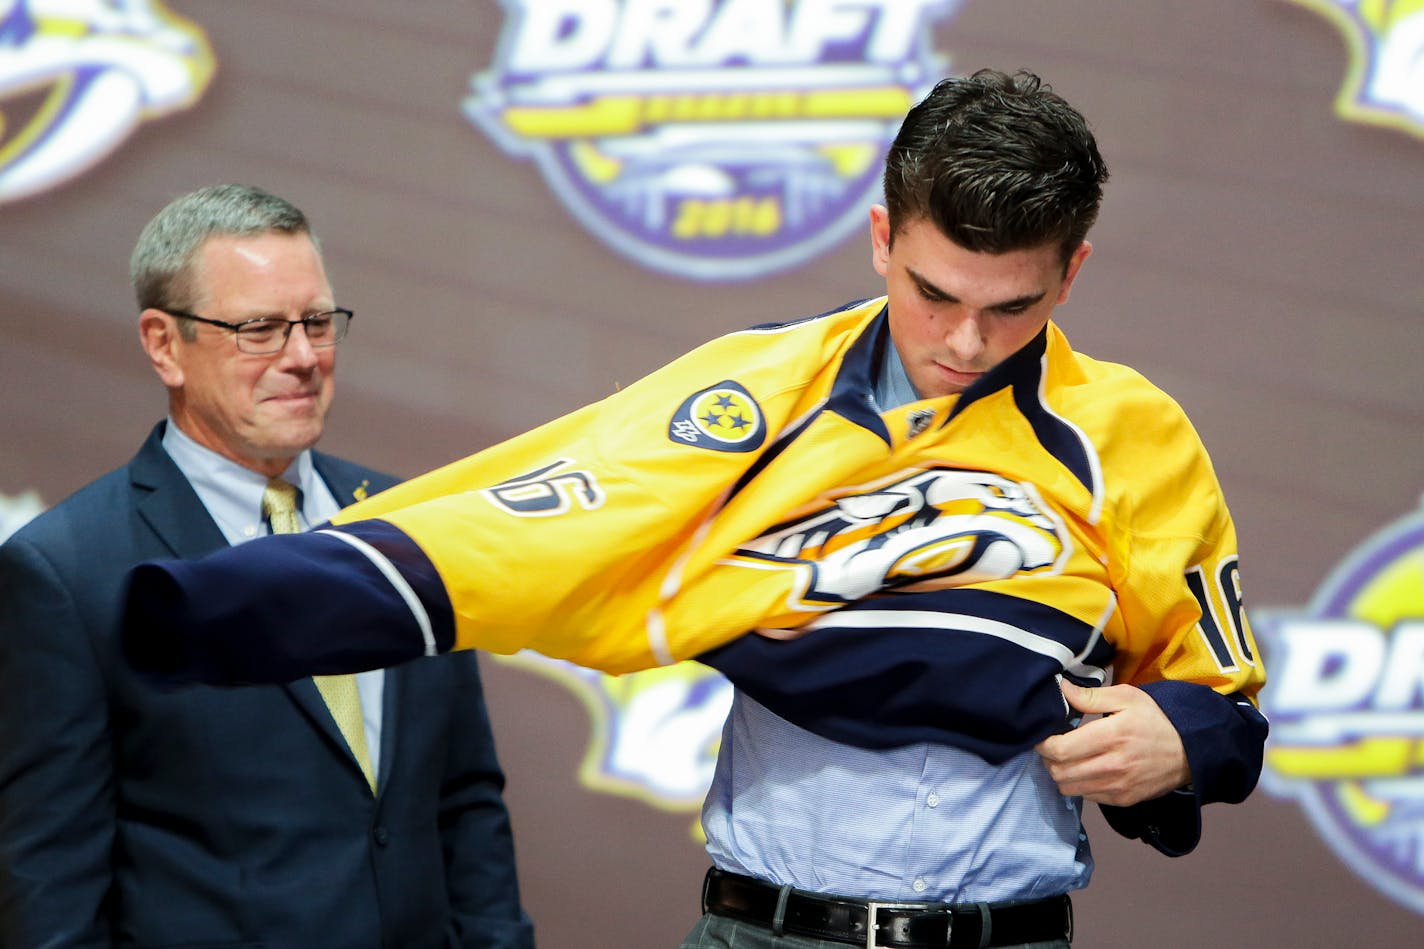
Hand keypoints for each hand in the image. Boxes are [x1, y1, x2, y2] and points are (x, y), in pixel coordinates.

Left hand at [1034, 680, 1190, 806]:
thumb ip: (1091, 696)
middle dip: (1048, 759)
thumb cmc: (1155, 719)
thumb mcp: (1127, 697)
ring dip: (1061, 774)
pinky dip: (1079, 785)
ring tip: (1067, 759)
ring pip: (1068, 788)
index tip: (1043, 736)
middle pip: (1059, 772)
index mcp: (1111, 736)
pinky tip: (1086, 770)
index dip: (1043, 744)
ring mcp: (1118, 786)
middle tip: (1053, 746)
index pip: (1061, 750)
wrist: (1190, 751)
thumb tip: (1061, 689)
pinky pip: (1086, 797)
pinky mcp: (1123, 800)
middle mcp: (1113, 765)